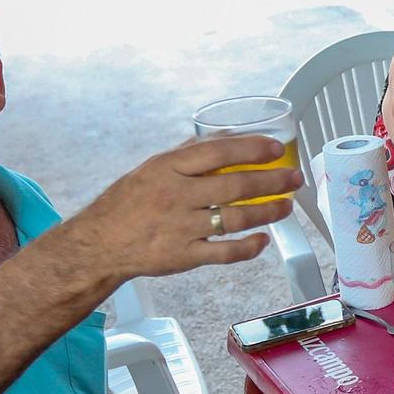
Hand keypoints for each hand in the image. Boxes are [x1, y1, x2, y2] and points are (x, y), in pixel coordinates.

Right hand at [61, 135, 299, 280]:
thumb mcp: (153, 167)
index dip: (252, 148)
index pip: (218, 151)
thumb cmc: (129, 202)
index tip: (276, 149)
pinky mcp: (184, 256)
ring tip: (285, 207)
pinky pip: (225, 253)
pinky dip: (248, 247)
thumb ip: (189, 154)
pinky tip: (263, 240)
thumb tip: (229, 137)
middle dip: (272, 181)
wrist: (100, 243)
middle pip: (235, 186)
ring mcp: (181, 227)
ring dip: (268, 213)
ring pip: (236, 219)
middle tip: (294, 179)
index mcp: (168, 168)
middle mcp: (176, 196)